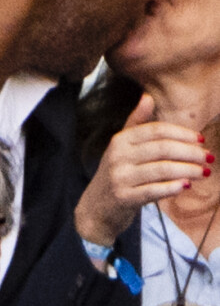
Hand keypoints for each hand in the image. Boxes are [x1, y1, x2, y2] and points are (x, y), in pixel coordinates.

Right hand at [75, 94, 210, 245]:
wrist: (96, 208)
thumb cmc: (117, 174)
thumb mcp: (121, 148)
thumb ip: (135, 123)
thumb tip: (147, 97)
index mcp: (120, 140)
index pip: (157, 131)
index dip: (182, 134)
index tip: (201, 140)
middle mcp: (117, 157)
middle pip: (162, 149)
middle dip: (190, 152)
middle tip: (209, 158)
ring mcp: (119, 178)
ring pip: (161, 169)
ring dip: (187, 170)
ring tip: (204, 173)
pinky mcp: (123, 198)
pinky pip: (153, 190)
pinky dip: (172, 188)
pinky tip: (186, 186)